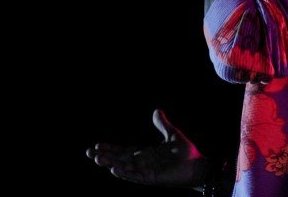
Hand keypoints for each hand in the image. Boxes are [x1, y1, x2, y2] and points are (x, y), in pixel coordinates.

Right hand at [86, 109, 208, 189]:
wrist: (198, 166)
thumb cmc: (187, 153)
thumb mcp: (171, 134)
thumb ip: (162, 124)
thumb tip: (156, 110)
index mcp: (145, 154)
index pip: (123, 151)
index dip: (110, 148)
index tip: (97, 145)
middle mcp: (143, 163)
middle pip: (119, 159)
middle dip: (105, 156)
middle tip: (89, 152)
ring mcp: (146, 171)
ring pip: (124, 168)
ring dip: (111, 164)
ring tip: (98, 159)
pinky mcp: (152, 178)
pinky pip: (135, 176)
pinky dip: (124, 173)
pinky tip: (114, 170)